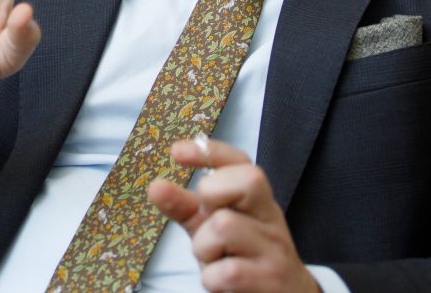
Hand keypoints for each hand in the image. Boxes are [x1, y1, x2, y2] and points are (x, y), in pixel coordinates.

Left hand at [148, 139, 318, 292]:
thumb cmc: (243, 258)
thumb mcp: (213, 229)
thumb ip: (187, 208)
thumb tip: (156, 186)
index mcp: (258, 201)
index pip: (241, 163)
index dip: (210, 152)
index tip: (176, 152)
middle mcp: (271, 219)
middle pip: (248, 181)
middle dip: (213, 195)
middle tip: (210, 219)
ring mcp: (274, 249)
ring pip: (224, 226)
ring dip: (205, 248)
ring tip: (216, 260)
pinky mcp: (270, 280)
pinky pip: (225, 270)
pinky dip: (212, 278)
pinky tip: (223, 282)